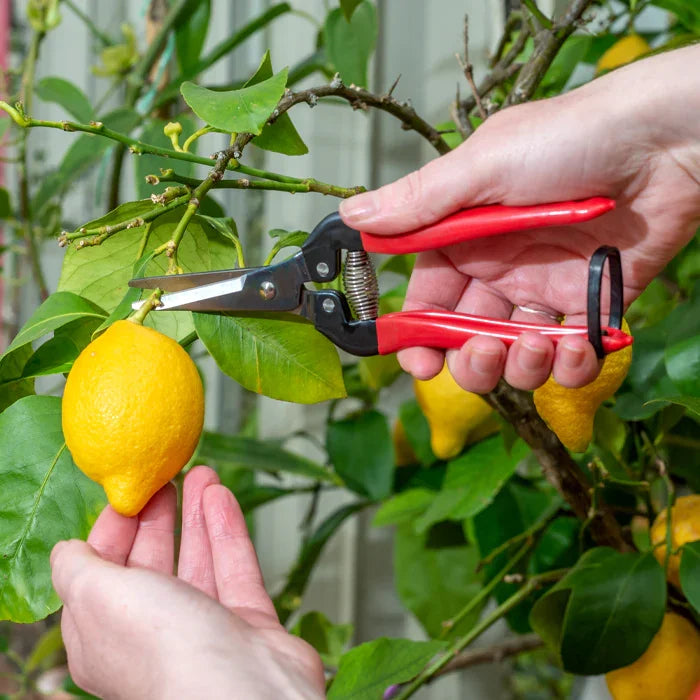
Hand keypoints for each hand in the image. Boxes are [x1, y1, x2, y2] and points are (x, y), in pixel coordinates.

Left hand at [50, 467, 324, 699]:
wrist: (241, 691)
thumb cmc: (164, 649)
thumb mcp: (98, 596)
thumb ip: (77, 568)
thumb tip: (65, 550)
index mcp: (105, 636)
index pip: (102, 574)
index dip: (112, 530)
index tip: (128, 493)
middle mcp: (153, 633)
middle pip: (151, 564)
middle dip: (157, 518)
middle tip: (166, 478)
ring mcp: (203, 629)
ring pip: (197, 561)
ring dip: (197, 514)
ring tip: (203, 473)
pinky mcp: (246, 623)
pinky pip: (234, 568)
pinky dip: (227, 530)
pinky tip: (221, 497)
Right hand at [340, 45, 699, 393]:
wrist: (665, 140)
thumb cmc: (570, 140)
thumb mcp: (481, 168)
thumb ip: (419, 204)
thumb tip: (354, 218)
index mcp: (467, 237)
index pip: (429, 299)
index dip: (418, 335)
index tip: (417, 362)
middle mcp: (502, 268)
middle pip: (468, 338)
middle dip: (469, 362)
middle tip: (481, 354)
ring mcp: (547, 290)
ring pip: (516, 356)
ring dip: (519, 366)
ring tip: (534, 344)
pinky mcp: (593, 306)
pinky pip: (572, 356)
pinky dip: (571, 366)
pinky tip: (577, 347)